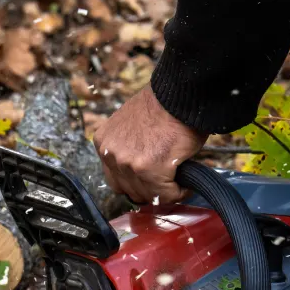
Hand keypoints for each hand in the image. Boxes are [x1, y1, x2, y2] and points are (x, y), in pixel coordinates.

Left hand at [95, 86, 205, 204]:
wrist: (179, 94)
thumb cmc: (163, 105)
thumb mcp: (131, 126)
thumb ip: (128, 148)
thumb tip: (139, 172)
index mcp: (103, 143)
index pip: (116, 179)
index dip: (137, 182)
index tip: (152, 182)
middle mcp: (110, 154)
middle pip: (130, 190)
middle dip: (150, 189)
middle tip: (167, 183)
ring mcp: (127, 164)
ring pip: (148, 195)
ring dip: (165, 191)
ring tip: (178, 181)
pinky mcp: (149, 171)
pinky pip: (166, 195)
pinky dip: (179, 192)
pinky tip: (186, 185)